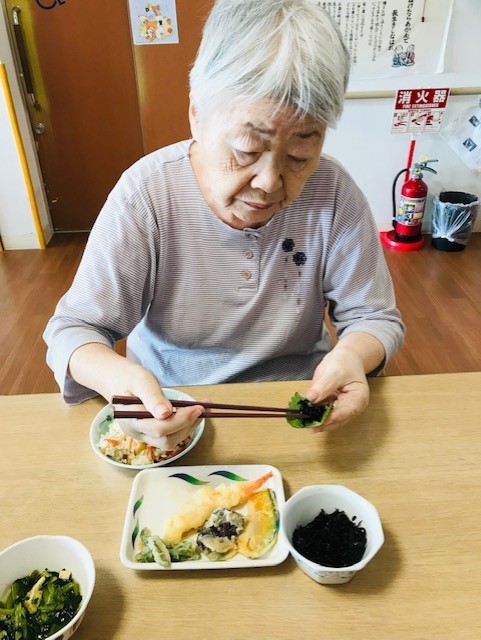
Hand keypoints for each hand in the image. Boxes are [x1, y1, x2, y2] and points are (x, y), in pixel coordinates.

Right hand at [69, 344, 204, 449]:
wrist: (119, 381)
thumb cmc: (129, 378)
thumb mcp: (141, 380)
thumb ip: (152, 397)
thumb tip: (166, 413)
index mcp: (130, 419)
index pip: (158, 428)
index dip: (180, 420)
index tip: (197, 408)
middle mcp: (136, 432)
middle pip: (166, 440)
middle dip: (187, 425)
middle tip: (203, 408)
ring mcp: (144, 435)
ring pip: (170, 441)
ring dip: (189, 427)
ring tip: (202, 409)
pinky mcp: (152, 433)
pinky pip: (170, 435)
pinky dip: (185, 425)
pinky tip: (194, 413)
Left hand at [305, 347, 369, 432]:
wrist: (345, 357)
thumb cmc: (345, 362)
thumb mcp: (335, 372)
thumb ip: (323, 386)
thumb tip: (311, 399)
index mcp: (358, 399)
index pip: (347, 411)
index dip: (334, 417)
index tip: (322, 421)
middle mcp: (351, 407)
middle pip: (337, 419)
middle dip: (323, 423)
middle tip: (310, 427)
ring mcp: (340, 407)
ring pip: (328, 419)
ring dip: (317, 421)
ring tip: (305, 423)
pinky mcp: (330, 405)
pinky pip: (321, 412)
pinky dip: (313, 414)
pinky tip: (304, 416)